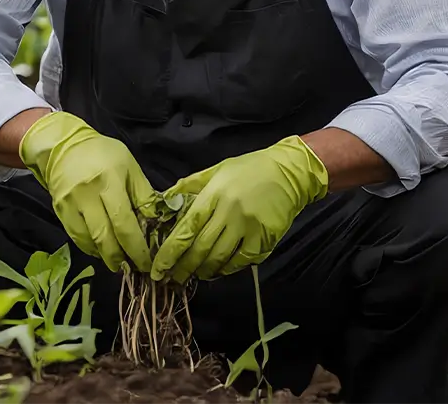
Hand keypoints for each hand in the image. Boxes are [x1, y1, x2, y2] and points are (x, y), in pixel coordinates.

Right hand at [18, 111, 157, 272]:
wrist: (64, 146)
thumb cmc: (103, 154)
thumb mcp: (129, 167)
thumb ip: (143, 195)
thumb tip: (156, 223)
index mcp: (109, 180)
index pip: (124, 222)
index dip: (136, 247)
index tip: (147, 262)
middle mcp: (88, 194)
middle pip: (105, 237)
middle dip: (122, 258)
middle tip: (133, 268)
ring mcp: (70, 204)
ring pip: (90, 241)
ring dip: (106, 256)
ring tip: (119, 262)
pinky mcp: (59, 211)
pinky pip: (77, 238)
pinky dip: (91, 248)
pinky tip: (101, 250)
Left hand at [150, 136, 328, 283]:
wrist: (289, 172)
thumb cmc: (248, 169)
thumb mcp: (216, 170)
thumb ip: (191, 186)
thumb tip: (166, 200)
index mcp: (214, 193)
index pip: (187, 227)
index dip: (170, 250)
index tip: (158, 267)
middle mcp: (229, 211)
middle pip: (201, 247)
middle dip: (183, 267)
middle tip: (171, 279)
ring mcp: (247, 227)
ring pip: (220, 257)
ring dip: (203, 270)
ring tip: (192, 275)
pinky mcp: (264, 239)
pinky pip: (241, 261)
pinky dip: (228, 268)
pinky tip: (218, 271)